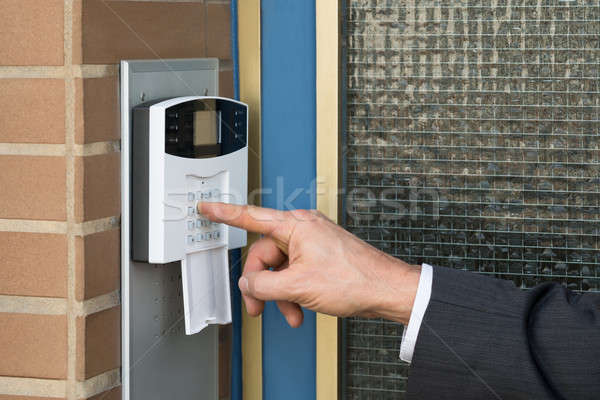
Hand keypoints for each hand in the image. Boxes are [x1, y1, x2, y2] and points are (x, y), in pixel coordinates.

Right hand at [198, 202, 420, 326]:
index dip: (224, 213)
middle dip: (261, 285)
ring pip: (280, 268)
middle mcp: (303, 230)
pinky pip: (295, 272)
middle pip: (264, 255)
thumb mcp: (298, 286)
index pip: (250, 217)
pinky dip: (294, 292)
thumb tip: (249, 285)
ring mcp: (313, 243)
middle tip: (258, 307)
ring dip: (280, 294)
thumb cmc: (354, 279)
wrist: (386, 289)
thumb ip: (264, 286)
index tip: (206, 207)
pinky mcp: (320, 256)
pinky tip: (301, 309)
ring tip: (291, 313)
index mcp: (295, 226)